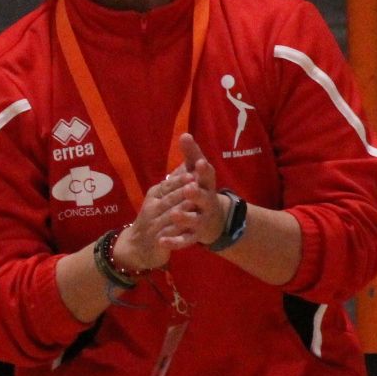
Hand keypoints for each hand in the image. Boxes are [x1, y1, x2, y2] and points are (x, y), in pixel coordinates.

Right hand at [109, 164, 204, 272]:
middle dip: (181, 192)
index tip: (192, 172)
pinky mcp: (159, 240)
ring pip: (170, 216)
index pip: (167, 185)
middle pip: (169, 199)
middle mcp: (153, 208)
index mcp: (155, 195)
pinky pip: (170, 236)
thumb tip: (185, 161)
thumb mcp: (160, 197)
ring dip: (181, 210)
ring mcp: (155, 225)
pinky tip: (187, 229)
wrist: (138, 245)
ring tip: (192, 204)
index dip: (179, 180)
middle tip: (195, 184)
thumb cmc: (154, 217)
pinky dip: (178, 232)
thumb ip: (173, 182)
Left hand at [158, 133, 228, 250]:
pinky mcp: (194, 236)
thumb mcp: (197, 172)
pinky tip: (162, 241)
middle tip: (189, 188)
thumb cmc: (201, 189)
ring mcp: (201, 219)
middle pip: (203, 198)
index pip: (207, 175)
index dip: (203, 170)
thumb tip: (184, 134)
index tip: (200, 162)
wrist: (214, 220)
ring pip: (194, 220)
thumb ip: (191, 155)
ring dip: (185, 217)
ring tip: (175, 214)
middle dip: (196, 194)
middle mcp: (207, 202)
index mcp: (207, 185)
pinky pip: (184, 240)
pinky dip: (174, 241)